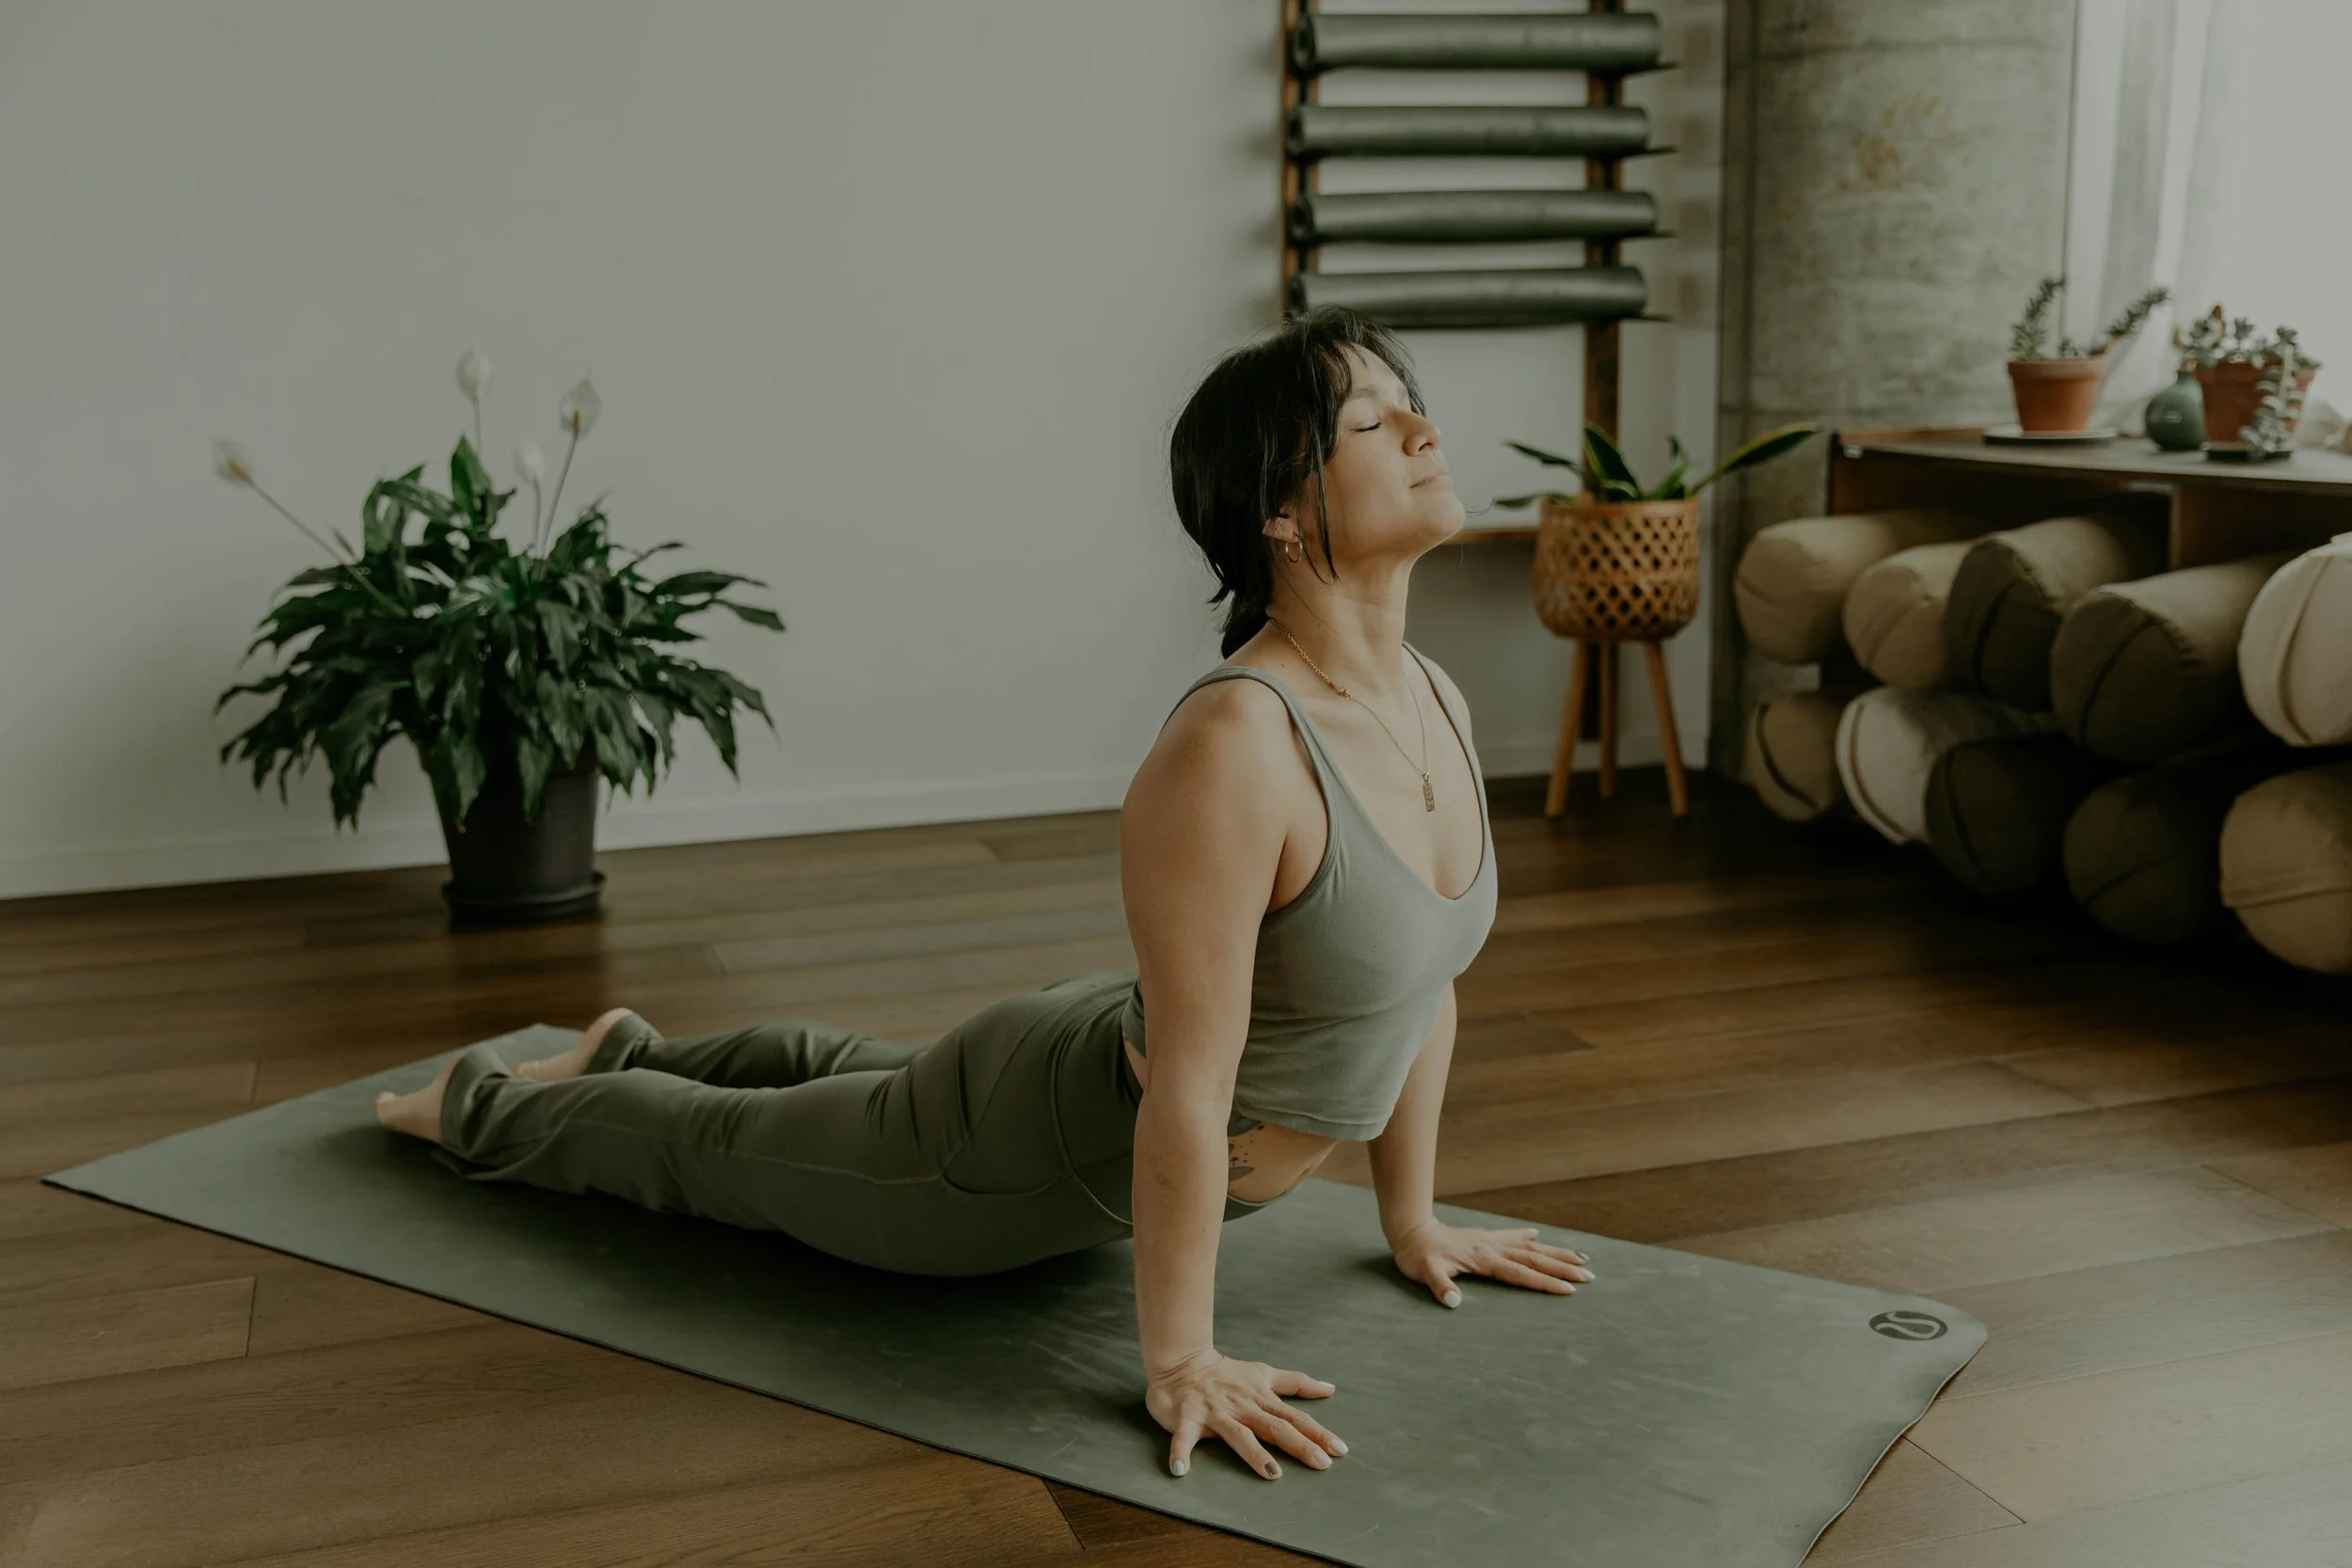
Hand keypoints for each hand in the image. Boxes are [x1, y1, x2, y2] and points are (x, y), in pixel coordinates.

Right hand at [1145, 1348, 1346, 1480]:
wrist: (1182, 1361)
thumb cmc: (1225, 1373)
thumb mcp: (1263, 1374)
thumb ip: (1295, 1383)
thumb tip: (1330, 1388)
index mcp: (1261, 1399)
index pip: (1295, 1418)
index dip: (1318, 1433)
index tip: (1341, 1449)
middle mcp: (1243, 1406)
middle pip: (1275, 1427)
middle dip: (1300, 1445)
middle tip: (1323, 1463)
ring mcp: (1216, 1413)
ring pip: (1238, 1435)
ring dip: (1255, 1454)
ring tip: (1272, 1474)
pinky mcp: (1187, 1418)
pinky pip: (1183, 1438)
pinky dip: (1180, 1453)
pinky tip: (1180, 1471)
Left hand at [1391, 1219, 1594, 1307]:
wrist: (1410, 1230)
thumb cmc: (1417, 1256)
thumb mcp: (1424, 1273)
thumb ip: (1439, 1287)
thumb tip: (1454, 1302)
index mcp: (1483, 1259)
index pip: (1521, 1273)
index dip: (1545, 1282)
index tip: (1569, 1290)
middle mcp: (1492, 1248)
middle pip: (1534, 1258)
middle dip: (1563, 1267)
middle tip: (1590, 1276)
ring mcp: (1489, 1241)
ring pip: (1530, 1247)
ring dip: (1554, 1252)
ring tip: (1580, 1256)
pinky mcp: (1483, 1237)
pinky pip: (1512, 1237)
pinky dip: (1527, 1237)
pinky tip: (1538, 1235)